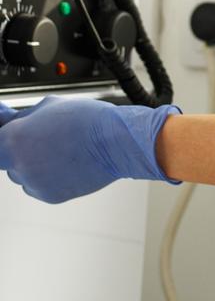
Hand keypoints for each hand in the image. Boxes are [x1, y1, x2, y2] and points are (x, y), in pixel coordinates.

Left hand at [0, 97, 180, 202]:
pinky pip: (41, 185)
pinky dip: (51, 175)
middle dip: (23, 149)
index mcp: (13, 140)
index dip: (4, 135)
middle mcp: (20, 165)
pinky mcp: (50, 196)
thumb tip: (7, 120)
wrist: (117, 142)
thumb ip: (22, 116)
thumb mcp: (49, 105)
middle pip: (9, 159)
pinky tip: (69, 161)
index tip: (9, 131)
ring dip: (37, 163)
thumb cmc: (89, 120)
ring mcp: (34, 183)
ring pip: (25, 173)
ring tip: (64, 148)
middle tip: (47, 136)